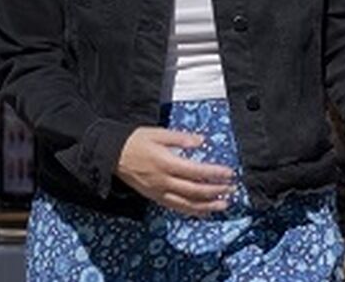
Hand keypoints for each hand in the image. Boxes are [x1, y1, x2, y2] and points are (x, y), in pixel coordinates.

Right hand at [114, 127, 234, 215]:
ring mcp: (159, 192)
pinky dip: (192, 211)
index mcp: (166, 163)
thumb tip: (201, 141)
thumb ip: (181, 138)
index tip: (229, 173)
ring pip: (187, 204)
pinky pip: (176, 208)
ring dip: (207, 206)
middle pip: (195, 190)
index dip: (214, 174)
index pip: (196, 172)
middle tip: (232, 189)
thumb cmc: (135, 141)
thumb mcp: (158, 133)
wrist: (112, 155)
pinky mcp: (155, 198)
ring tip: (224, 204)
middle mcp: (163, 181)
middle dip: (216, 191)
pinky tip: (203, 212)